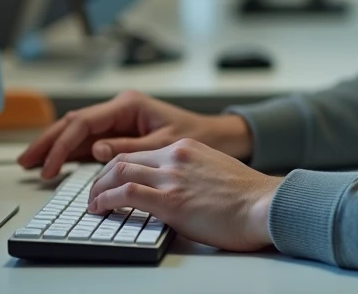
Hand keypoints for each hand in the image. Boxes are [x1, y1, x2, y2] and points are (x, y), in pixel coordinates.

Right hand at [17, 90, 252, 179]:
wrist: (222, 137)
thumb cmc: (200, 136)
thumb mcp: (165, 144)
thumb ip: (130, 148)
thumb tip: (96, 150)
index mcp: (129, 104)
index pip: (84, 123)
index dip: (62, 145)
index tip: (50, 166)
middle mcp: (121, 109)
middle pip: (74, 123)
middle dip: (48, 142)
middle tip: (26, 161)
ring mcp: (121, 120)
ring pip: (78, 132)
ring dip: (55, 147)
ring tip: (33, 163)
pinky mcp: (123, 132)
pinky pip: (91, 141)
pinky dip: (72, 152)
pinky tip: (57, 164)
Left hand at [87, 138, 281, 251]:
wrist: (265, 205)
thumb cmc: (248, 198)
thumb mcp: (215, 172)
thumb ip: (192, 173)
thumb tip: (178, 189)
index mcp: (186, 148)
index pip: (140, 152)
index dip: (118, 166)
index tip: (109, 179)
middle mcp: (176, 156)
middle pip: (123, 158)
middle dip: (102, 176)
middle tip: (94, 192)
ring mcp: (172, 177)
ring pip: (119, 172)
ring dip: (98, 188)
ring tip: (92, 203)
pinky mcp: (170, 201)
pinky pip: (126, 194)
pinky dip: (106, 200)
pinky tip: (99, 209)